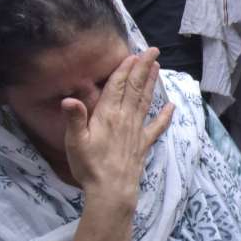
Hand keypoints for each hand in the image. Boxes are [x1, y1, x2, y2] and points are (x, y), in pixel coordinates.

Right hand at [62, 48, 173, 209]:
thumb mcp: (75, 142)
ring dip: (151, 83)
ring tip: (157, 67)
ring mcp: (137, 130)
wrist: (112, 190)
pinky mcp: (144, 143)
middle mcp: (125, 118)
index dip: (125, 69)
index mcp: (108, 115)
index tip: (134, 54)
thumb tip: (68, 99)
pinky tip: (172, 106)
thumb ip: (74, 119)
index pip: (117, 86)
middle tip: (153, 51)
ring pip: (146, 101)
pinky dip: (166, 115)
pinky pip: (157, 126)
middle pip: (135, 88)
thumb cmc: (90, 166)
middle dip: (143, 68)